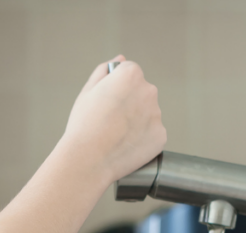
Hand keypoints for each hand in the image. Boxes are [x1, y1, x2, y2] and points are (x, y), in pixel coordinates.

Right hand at [59, 55, 166, 185]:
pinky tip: (126, 145)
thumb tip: (121, 59)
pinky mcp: (161, 136)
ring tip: (117, 135)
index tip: (107, 101)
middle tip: (111, 120)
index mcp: (131, 75)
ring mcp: (157, 114)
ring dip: (137, 121)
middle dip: (130, 102)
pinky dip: (142, 139)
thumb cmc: (84, 125)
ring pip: (148, 113)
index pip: (130, 72)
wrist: (89, 160)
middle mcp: (149, 91)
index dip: (116, 87)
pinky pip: (152, 133)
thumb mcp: (87, 91)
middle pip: (142, 92)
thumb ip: (105, 71)